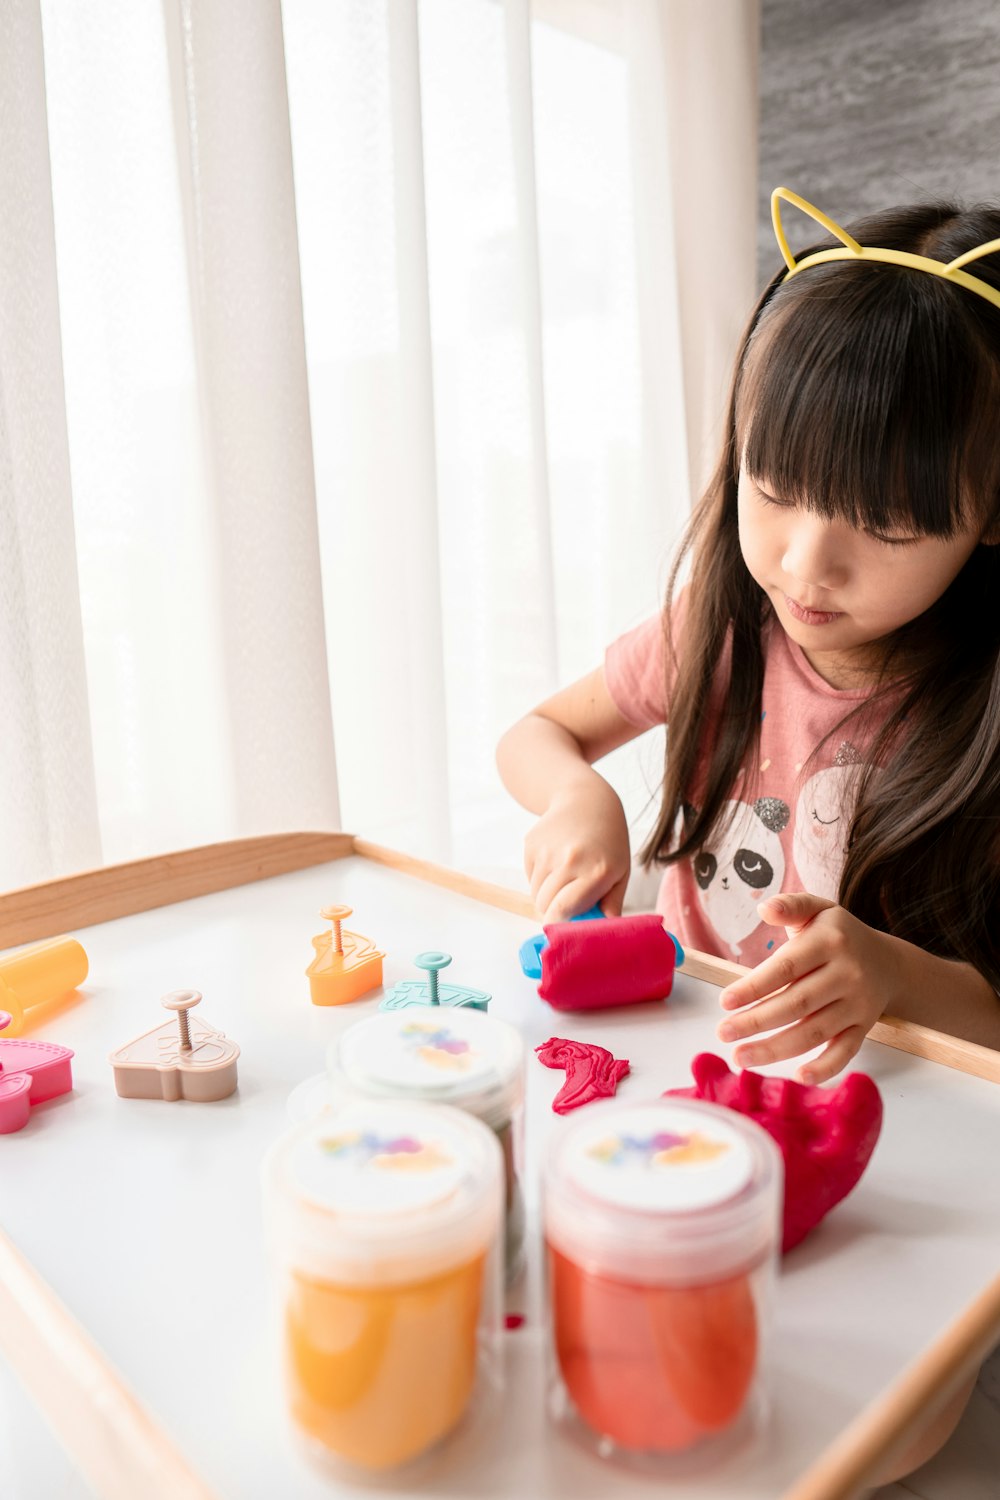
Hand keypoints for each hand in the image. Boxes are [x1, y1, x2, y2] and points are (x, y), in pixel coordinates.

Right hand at [524, 775, 630, 923]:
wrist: (586, 800)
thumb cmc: (608, 841)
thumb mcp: (621, 872)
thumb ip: (612, 904)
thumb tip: (603, 931)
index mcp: (596, 871)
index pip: (563, 910)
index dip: (559, 925)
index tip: (563, 930)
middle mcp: (569, 860)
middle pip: (544, 905)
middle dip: (553, 911)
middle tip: (567, 904)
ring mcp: (547, 851)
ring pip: (535, 893)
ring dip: (546, 895)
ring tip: (564, 879)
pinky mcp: (531, 844)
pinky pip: (530, 877)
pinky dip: (539, 878)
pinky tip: (555, 862)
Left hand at [715, 892, 905, 1083]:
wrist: (888, 961)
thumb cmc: (837, 934)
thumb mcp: (817, 910)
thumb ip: (790, 906)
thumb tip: (764, 908)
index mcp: (829, 942)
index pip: (787, 968)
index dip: (755, 987)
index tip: (725, 1002)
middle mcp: (847, 974)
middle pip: (796, 1004)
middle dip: (756, 1022)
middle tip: (723, 1033)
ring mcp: (857, 1004)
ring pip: (814, 1032)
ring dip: (776, 1049)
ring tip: (741, 1056)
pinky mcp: (864, 1027)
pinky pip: (845, 1051)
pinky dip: (825, 1067)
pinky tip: (798, 1077)